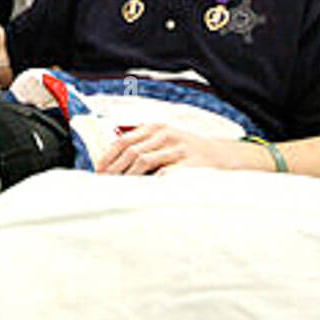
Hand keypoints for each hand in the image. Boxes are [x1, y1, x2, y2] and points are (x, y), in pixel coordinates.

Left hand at [96, 123, 251, 175]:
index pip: (124, 140)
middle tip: (105, 184)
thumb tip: (112, 158)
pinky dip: (149, 183)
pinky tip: (141, 192)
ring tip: (118, 189)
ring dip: (128, 177)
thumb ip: (143, 143)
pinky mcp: (188, 164)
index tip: (99, 171)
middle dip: (115, 169)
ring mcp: (178, 149)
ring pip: (144, 161)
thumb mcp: (165, 140)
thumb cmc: (187, 151)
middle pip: (131, 151)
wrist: (221, 156)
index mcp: (157, 127)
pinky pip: (163, 174)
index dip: (109, 156)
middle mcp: (166, 135)